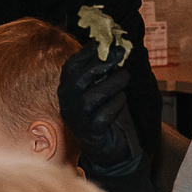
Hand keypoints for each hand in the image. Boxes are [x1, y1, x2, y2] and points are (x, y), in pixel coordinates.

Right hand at [58, 40, 142, 184]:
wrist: (108, 149)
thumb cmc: (105, 113)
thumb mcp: (101, 88)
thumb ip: (103, 70)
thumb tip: (114, 45)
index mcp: (66, 91)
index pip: (70, 68)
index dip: (86, 53)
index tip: (104, 41)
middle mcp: (68, 104)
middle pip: (78, 79)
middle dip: (101, 63)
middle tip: (120, 54)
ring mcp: (78, 120)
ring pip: (94, 96)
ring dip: (113, 82)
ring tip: (125, 76)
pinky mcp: (92, 133)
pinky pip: (105, 114)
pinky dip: (117, 104)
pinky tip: (121, 101)